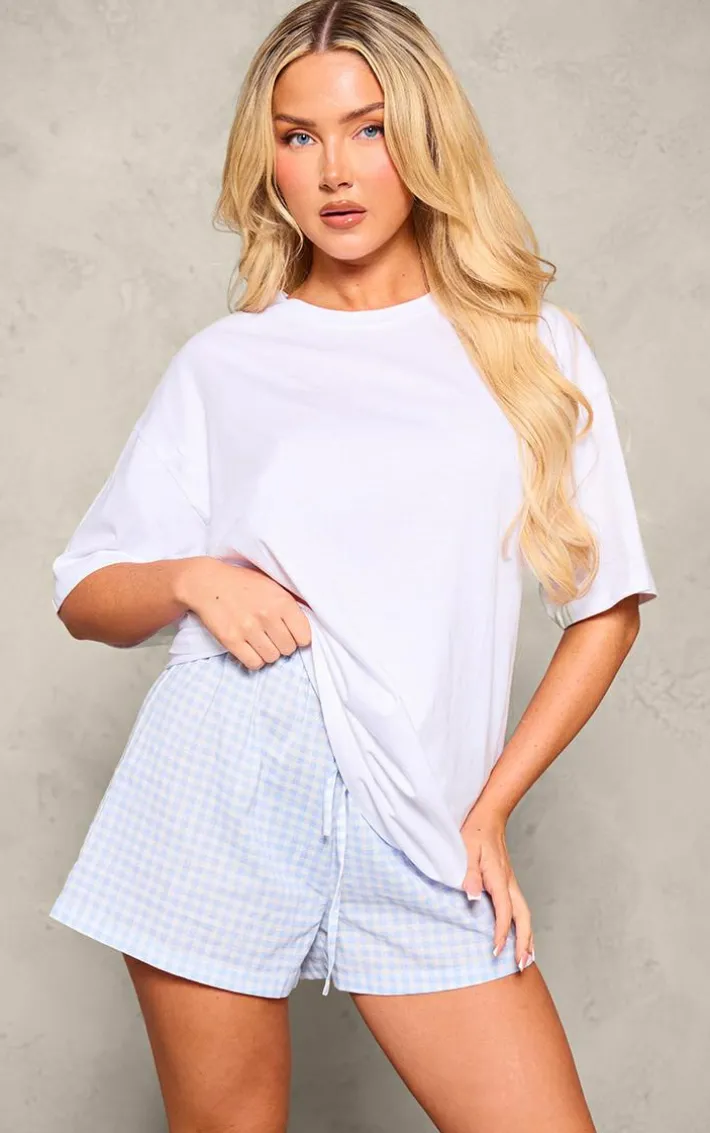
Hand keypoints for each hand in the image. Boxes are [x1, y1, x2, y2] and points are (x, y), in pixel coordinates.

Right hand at [175, 558, 311, 669]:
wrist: (207, 583)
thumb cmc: (243, 584)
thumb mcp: (272, 585)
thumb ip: (290, 603)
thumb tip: (309, 623)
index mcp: (282, 601)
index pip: (304, 637)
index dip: (298, 638)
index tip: (291, 634)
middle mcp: (267, 616)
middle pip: (288, 650)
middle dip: (282, 645)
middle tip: (272, 636)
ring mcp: (248, 629)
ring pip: (272, 658)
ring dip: (268, 653)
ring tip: (260, 641)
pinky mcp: (231, 640)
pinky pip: (253, 663)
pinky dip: (254, 660)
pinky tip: (250, 648)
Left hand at [459, 805, 534, 972]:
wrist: (488, 818)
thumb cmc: (474, 834)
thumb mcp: (466, 850)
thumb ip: (469, 874)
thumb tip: (472, 896)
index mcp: (498, 878)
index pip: (504, 911)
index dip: (501, 932)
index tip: (495, 951)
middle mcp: (509, 884)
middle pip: (523, 917)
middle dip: (523, 942)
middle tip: (520, 965)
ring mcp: (511, 884)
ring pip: (525, 915)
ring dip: (528, 937)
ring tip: (526, 959)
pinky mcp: (509, 884)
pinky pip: (520, 909)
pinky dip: (524, 926)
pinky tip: (522, 937)